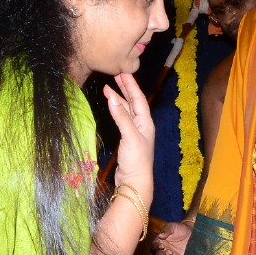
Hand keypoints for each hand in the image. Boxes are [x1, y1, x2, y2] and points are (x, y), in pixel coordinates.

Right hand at [104, 73, 153, 202]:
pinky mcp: (127, 139)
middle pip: (133, 102)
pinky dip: (116, 110)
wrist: (134, 181)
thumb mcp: (130, 136)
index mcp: (146, 122)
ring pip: (126, 110)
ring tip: (109, 88)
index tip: (122, 73)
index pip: (138, 99)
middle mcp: (142, 125)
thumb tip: (112, 97)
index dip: (130, 85)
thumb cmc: (136, 160)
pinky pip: (122, 119)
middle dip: (125, 88)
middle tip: (116, 75)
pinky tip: (111, 106)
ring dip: (119, 99)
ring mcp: (134, 132)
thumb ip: (121, 117)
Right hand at [152, 220, 192, 254]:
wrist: (191, 232)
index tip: (161, 246)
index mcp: (160, 241)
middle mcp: (164, 249)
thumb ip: (166, 230)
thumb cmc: (179, 228)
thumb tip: (160, 235)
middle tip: (169, 252)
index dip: (156, 247)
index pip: (154, 245)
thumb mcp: (172, 226)